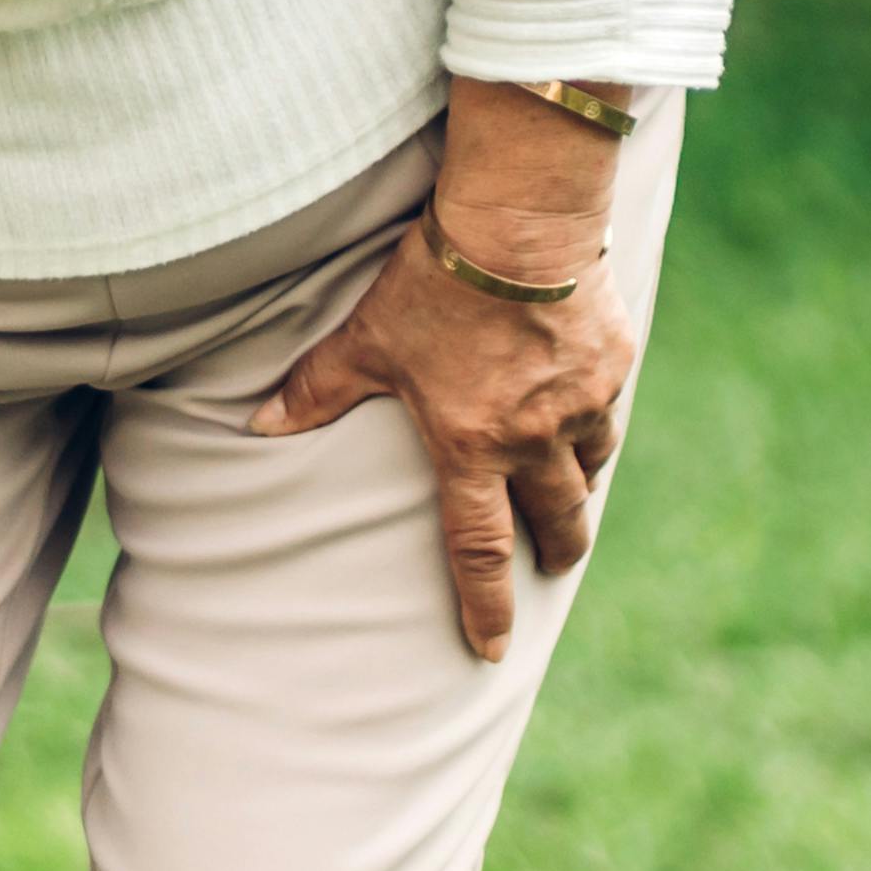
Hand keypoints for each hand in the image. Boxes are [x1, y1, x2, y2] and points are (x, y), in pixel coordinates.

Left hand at [246, 199, 635, 659]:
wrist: (520, 221)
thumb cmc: (433, 281)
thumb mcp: (366, 339)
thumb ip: (317, 389)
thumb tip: (257, 424)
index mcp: (469, 444)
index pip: (478, 547)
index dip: (485, 604)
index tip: (492, 649)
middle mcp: (533, 437)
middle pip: (558, 521)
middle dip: (557, 552)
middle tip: (554, 566)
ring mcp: (582, 403)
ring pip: (591, 467)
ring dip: (577, 483)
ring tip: (568, 486)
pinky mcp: (613, 364)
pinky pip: (608, 410)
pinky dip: (594, 420)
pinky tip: (584, 410)